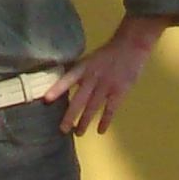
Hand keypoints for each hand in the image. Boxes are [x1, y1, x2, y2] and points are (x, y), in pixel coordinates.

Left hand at [49, 19, 165, 136]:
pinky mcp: (119, 92)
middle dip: (70, 116)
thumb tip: (66, 85)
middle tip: (62, 129)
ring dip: (85, 122)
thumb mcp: (90, 59)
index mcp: (84, 68)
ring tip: (78, 133)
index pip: (67, 79)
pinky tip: (100, 130)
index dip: (57, 89)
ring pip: (92, 107)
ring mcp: (106, 86)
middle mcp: (92, 78)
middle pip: (79, 100)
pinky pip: (110, 109)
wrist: (131, 46)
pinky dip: (105, 121)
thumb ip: (81, 72)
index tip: (46, 100)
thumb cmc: (109, 53)